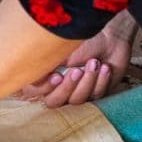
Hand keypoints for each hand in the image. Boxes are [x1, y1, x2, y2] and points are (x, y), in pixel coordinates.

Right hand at [19, 16, 134, 106]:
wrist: (109, 39)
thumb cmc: (83, 42)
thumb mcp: (61, 50)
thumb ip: (45, 63)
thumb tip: (33, 72)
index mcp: (44, 75)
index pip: (32, 91)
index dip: (43, 87)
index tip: (57, 75)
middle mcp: (57, 87)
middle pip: (53, 101)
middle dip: (67, 87)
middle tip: (77, 71)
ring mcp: (75, 92)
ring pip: (76, 100)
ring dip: (87, 81)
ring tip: (94, 62)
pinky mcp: (94, 94)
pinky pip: (94, 96)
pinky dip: (100, 81)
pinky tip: (104, 67)